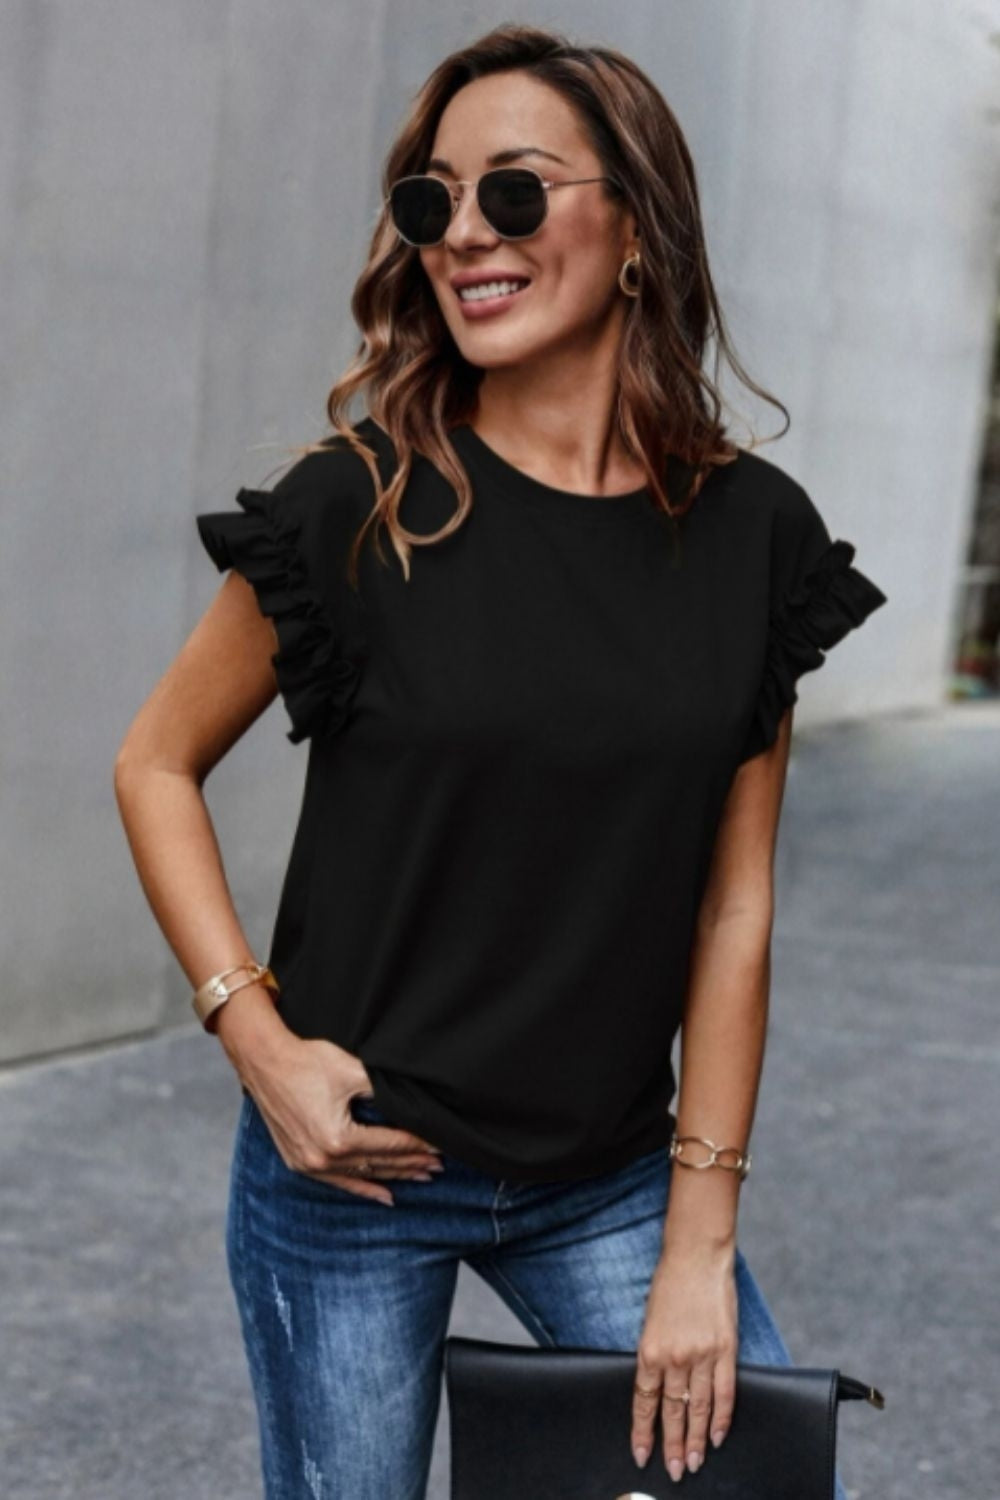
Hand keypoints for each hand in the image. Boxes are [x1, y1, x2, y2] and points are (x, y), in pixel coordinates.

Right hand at [240, 1033, 443, 1206]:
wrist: (264, 1061)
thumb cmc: (307, 1061)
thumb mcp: (353, 1072)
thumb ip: (383, 1091)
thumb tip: (412, 1105)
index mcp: (339, 1139)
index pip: (391, 1145)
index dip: (419, 1146)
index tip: (442, 1147)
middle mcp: (323, 1159)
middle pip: (380, 1164)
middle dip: (412, 1164)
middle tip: (439, 1166)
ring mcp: (309, 1164)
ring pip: (363, 1176)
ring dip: (393, 1177)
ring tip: (421, 1178)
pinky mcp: (299, 1162)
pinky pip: (338, 1182)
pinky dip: (362, 1188)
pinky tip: (385, 1195)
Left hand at [631, 1239, 737, 1480]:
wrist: (697, 1256)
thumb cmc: (670, 1284)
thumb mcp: (650, 1321)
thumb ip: (655, 1355)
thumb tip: (657, 1390)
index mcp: (650, 1349)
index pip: (644, 1401)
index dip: (643, 1431)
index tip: (642, 1454)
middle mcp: (675, 1356)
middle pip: (672, 1411)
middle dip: (670, 1444)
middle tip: (672, 1471)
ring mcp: (703, 1354)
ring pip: (698, 1408)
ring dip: (695, 1440)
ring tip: (692, 1463)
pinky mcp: (726, 1349)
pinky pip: (725, 1392)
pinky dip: (721, 1418)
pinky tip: (716, 1436)